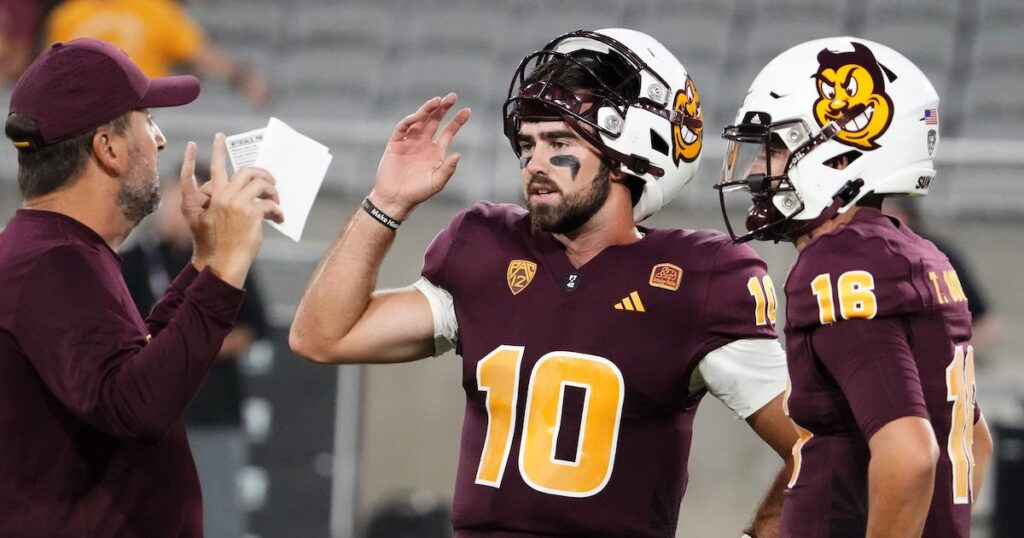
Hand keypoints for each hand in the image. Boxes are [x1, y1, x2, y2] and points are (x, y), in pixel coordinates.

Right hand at [180, 134, 282, 286]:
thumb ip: (217, 202)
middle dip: (263, 173)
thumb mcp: (202, 220)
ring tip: (276, 202)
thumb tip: (244, 193)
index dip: (216, 150)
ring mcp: (238, 203)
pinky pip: (271, 205)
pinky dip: (278, 211)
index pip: (215, 167)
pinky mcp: (252, 213)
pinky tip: (279, 220)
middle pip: (247, 171)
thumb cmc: (216, 244)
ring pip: (262, 183)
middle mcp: (224, 195)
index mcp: (213, 195)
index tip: (219, 137)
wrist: (222, 262)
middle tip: (271, 182)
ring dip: (273, 192)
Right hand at [371, 93, 470, 219]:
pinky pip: (402, 129)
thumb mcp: (437, 182)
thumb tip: (458, 154)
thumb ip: (448, 169)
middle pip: (435, 121)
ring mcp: (409, 142)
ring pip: (420, 121)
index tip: (467, 110)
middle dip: (443, 108)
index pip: (449, 131)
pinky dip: (408, 122)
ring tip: (436, 101)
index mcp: (436, 151)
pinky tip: (416, 117)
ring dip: (427, 110)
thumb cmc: (417, 193)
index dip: (457, 121)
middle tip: (451, 97)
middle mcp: (423, 143)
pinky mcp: (395, 144)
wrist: (395, 198)